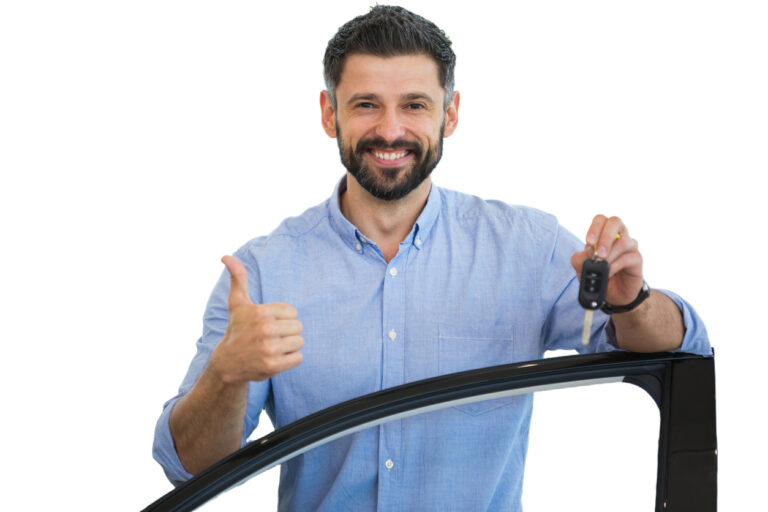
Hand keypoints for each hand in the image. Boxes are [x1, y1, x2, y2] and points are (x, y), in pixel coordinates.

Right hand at [209, 255, 303, 383]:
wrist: (228, 363)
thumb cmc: (237, 328)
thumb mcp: (237, 302)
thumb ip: (238, 278)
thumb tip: (225, 256)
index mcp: (261, 312)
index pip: (293, 312)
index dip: (283, 318)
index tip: (267, 323)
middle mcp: (265, 330)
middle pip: (298, 327)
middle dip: (287, 332)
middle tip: (270, 337)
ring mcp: (269, 349)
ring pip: (299, 342)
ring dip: (289, 346)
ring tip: (273, 347)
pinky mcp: (273, 366)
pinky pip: (298, 358)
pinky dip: (290, 359)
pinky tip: (275, 358)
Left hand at [570, 215, 643, 306]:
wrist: (612, 293)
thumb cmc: (597, 275)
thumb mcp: (581, 268)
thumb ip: (579, 258)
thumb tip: (588, 252)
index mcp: (603, 233)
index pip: (601, 219)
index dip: (594, 228)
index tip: (589, 242)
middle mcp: (618, 235)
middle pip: (615, 222)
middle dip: (605, 237)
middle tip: (598, 254)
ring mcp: (629, 246)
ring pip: (624, 241)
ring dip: (610, 255)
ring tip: (602, 267)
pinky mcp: (637, 258)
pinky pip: (628, 257)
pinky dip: (616, 266)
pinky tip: (609, 273)